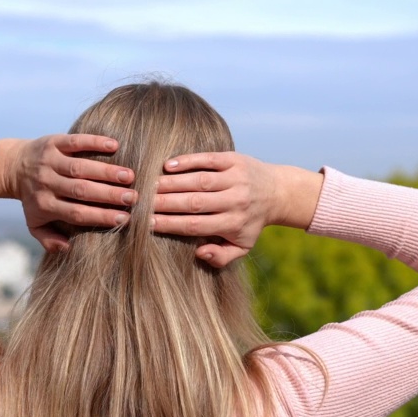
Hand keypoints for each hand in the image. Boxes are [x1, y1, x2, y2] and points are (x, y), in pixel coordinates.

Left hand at [0, 135, 137, 252]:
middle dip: (109, 194)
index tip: (125, 218)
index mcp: (45, 205)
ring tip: (130, 176)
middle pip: (81, 190)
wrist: (13, 166)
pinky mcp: (53, 142)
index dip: (101, 216)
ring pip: (81, 167)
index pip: (77, 213)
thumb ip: (48, 239)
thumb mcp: (34, 223)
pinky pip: (75, 142)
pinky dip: (94, 142)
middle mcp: (47, 183)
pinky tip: (114, 145)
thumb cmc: (33, 198)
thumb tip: (67, 248)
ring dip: (106, 171)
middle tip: (134, 197)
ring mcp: (50, 161)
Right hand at [153, 153, 322, 266]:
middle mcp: (235, 201)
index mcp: (233, 224)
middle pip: (194, 203)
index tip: (147, 224)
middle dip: (165, 203)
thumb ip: (221, 256)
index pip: (196, 226)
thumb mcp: (242, 246)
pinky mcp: (234, 160)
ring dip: (171, 183)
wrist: (277, 192)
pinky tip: (167, 165)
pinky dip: (187, 161)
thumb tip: (200, 253)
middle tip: (140, 203)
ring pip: (199, 181)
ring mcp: (235, 178)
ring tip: (149, 186)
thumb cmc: (251, 222)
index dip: (170, 224)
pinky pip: (208, 159)